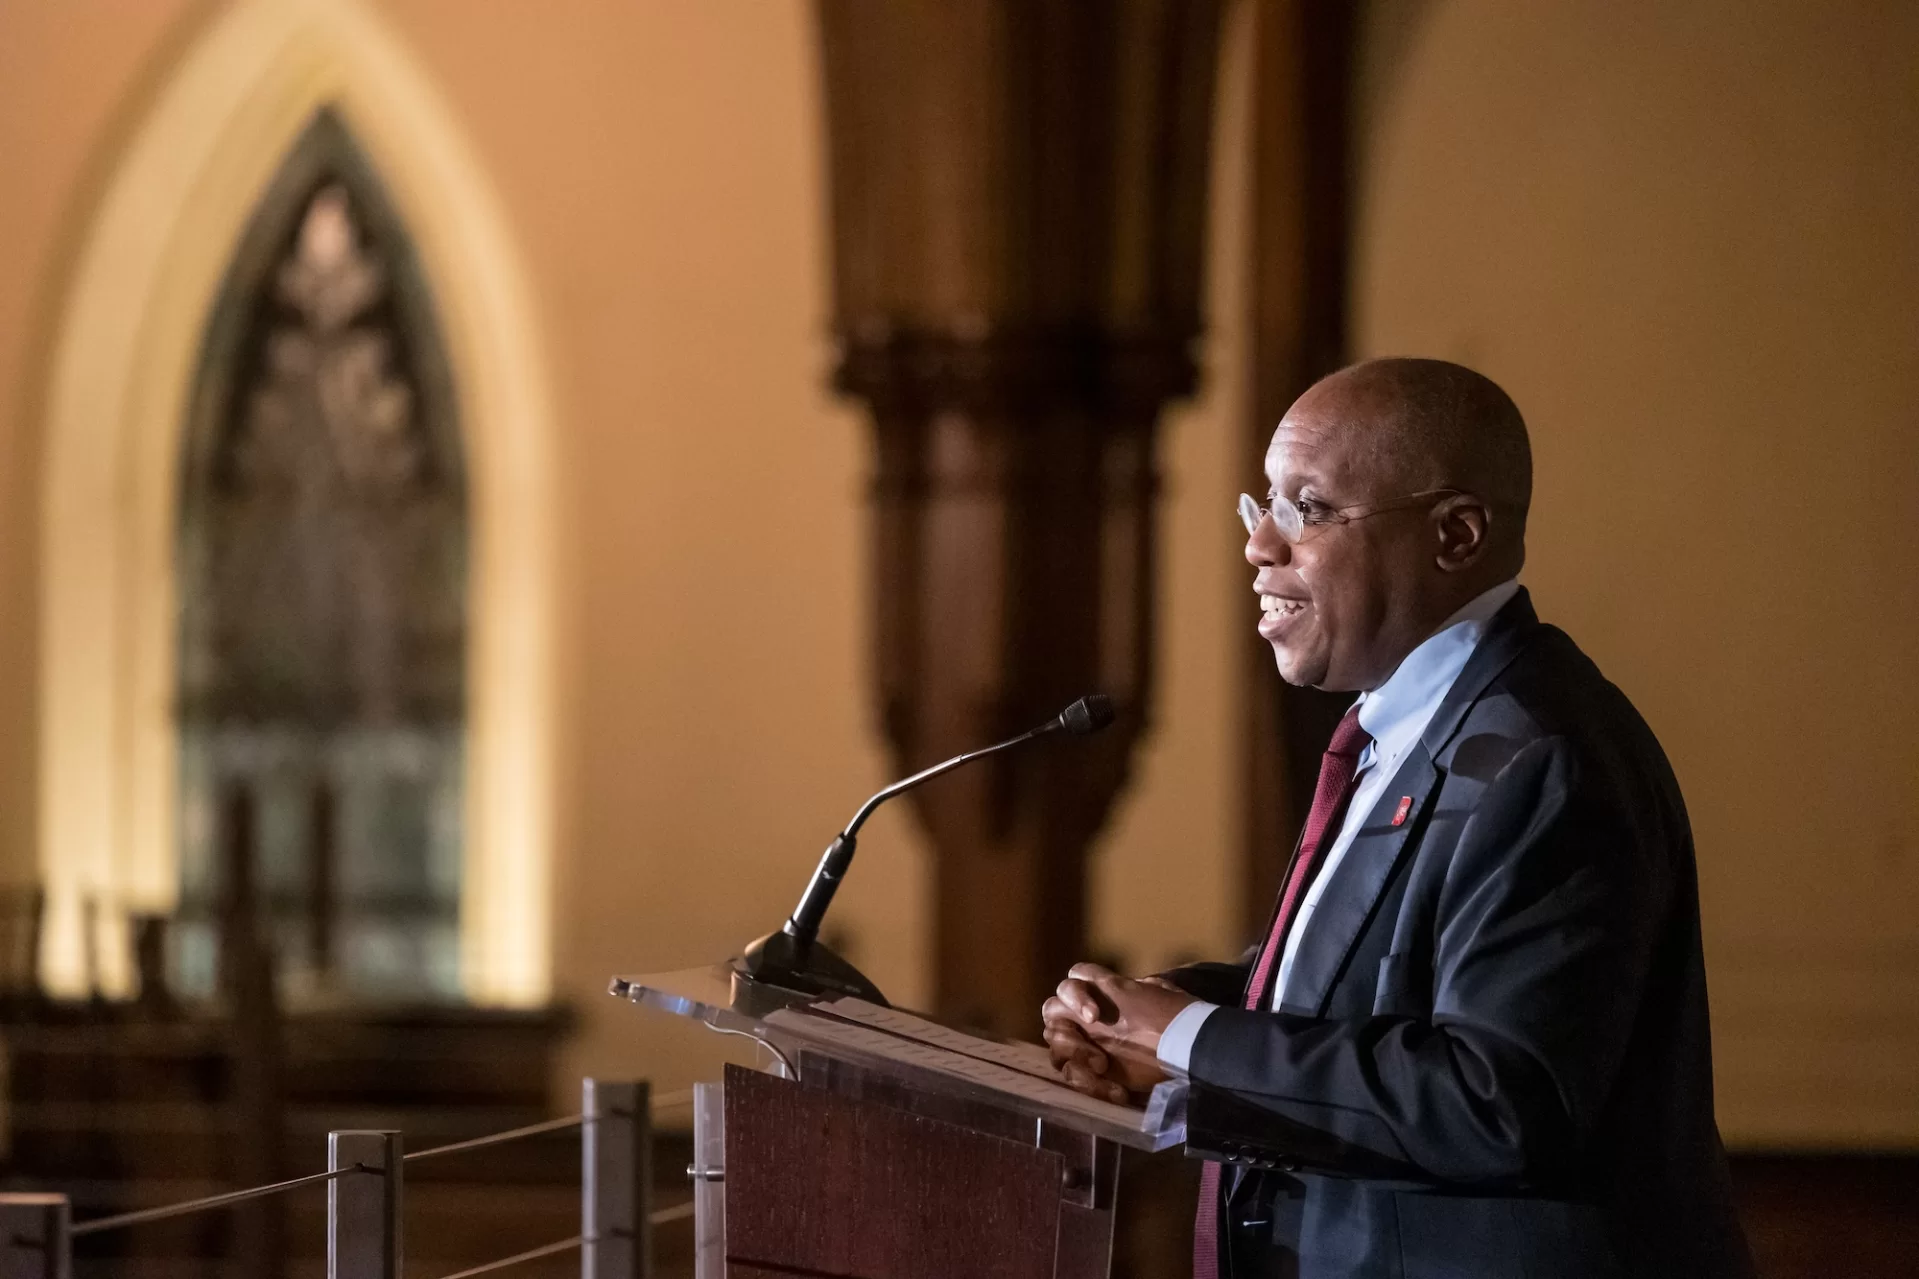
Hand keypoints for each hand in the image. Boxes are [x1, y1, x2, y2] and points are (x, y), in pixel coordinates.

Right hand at [1041, 963, 1193, 1100]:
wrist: (1192, 1052)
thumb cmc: (1173, 1021)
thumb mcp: (1154, 992)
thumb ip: (1125, 986)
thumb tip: (1112, 983)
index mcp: (1103, 995)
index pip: (1071, 982)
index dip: (1074, 996)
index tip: (1094, 1017)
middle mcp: (1090, 1019)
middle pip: (1052, 1017)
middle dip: (1068, 1038)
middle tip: (1097, 1058)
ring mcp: (1089, 1046)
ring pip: (1058, 1051)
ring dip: (1077, 1062)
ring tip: (1105, 1070)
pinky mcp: (1094, 1074)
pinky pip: (1077, 1078)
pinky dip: (1093, 1086)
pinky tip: (1119, 1092)